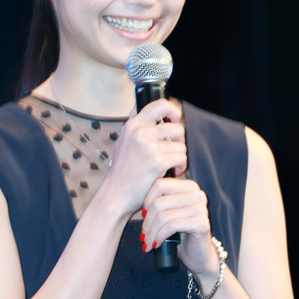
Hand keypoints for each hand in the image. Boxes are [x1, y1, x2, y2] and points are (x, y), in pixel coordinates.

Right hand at [103, 98, 186, 216]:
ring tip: (170, 164)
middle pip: (177, 127)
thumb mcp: (124, 140)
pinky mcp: (158, 162)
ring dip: (179, 156)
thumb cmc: (123, 169)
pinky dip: (180, 167)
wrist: (117, 193)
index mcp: (133, 125)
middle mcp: (140, 132)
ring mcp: (149, 147)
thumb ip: (137, 125)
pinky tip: (171, 172)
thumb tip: (154, 110)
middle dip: (179, 141)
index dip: (173, 110)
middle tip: (172, 151)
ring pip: (181, 145)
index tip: (175, 120)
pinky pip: (181, 158)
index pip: (160, 105)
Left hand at [140, 178, 217, 276]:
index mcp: (188, 186)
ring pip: (163, 216)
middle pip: (159, 202)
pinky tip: (156, 244)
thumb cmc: (180, 233)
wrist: (198, 255)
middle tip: (143, 234)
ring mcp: (201, 208)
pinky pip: (171, 226)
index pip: (160, 184)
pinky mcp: (201, 223)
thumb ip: (160, 200)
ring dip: (151, 232)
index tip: (143, 214)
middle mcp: (197, 194)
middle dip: (147, 221)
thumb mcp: (169, 212)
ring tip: (147, 242)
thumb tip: (139, 199)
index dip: (147, 200)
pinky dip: (159, 236)